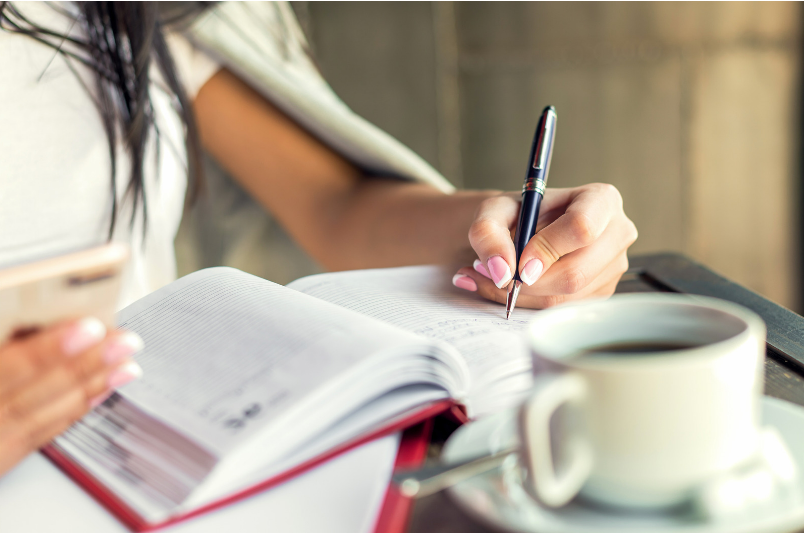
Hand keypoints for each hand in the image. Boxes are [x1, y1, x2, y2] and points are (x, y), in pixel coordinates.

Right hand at [0, 318, 142, 476]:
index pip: (7, 369)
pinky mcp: (3, 455)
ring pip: (43, 415)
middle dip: (85, 366)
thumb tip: (32, 323)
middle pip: (33, 393)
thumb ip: (5, 343)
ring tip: (129, 366)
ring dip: (91, 387)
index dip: (47, 350)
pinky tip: (105, 391)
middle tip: (126, 342)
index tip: (88, 329)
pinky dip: (76, 410)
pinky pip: (42, 433)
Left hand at [452, 183, 637, 307]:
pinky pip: (565, 309)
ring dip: (525, 294)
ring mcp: (614, 266)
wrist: (524, 229)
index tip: (520, 262)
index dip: (547, 249)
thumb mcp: (493, 212)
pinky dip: (531, 303)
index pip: (581, 228)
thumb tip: (502, 272)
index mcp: (600, 200)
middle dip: (530, 282)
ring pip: (567, 296)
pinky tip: (517, 286)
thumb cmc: (516, 214)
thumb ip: (488, 234)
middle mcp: (617, 233)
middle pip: (576, 272)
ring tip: (499, 277)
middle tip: (498, 275)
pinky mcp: (602, 291)